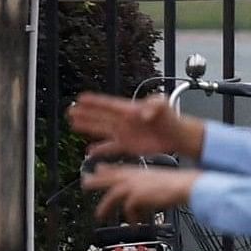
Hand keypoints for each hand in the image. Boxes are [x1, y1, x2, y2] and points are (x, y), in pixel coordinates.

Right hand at [71, 92, 195, 162]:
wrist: (179, 136)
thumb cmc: (173, 119)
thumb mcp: (165, 106)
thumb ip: (154, 106)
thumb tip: (144, 112)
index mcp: (130, 110)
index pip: (108, 105)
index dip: (95, 102)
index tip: (81, 98)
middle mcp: (124, 121)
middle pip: (100, 116)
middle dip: (85, 113)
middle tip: (71, 109)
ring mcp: (125, 133)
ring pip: (101, 130)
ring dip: (88, 127)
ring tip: (73, 124)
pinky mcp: (129, 145)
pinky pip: (111, 148)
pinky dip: (100, 150)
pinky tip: (90, 152)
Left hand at [89, 163, 200, 222]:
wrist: (186, 186)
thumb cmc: (176, 184)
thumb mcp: (155, 179)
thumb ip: (141, 182)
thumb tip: (134, 192)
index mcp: (137, 171)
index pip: (116, 168)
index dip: (103, 170)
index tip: (95, 172)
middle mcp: (133, 177)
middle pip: (107, 178)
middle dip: (94, 181)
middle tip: (85, 185)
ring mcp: (133, 186)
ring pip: (112, 196)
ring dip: (105, 208)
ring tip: (99, 216)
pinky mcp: (136, 196)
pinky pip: (128, 210)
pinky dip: (131, 219)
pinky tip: (134, 224)